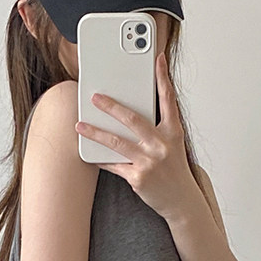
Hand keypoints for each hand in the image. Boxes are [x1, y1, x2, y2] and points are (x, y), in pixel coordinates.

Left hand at [76, 50, 204, 227]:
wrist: (181, 201)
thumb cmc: (174, 170)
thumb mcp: (172, 145)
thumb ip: (156, 128)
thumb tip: (130, 112)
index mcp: (173, 132)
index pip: (168, 99)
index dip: (163, 77)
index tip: (158, 59)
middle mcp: (162, 145)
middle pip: (133, 119)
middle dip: (112, 106)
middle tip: (95, 97)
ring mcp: (149, 162)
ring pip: (116, 142)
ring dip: (95, 133)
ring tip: (79, 125)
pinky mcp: (138, 178)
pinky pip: (113, 165)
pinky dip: (100, 158)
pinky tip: (88, 152)